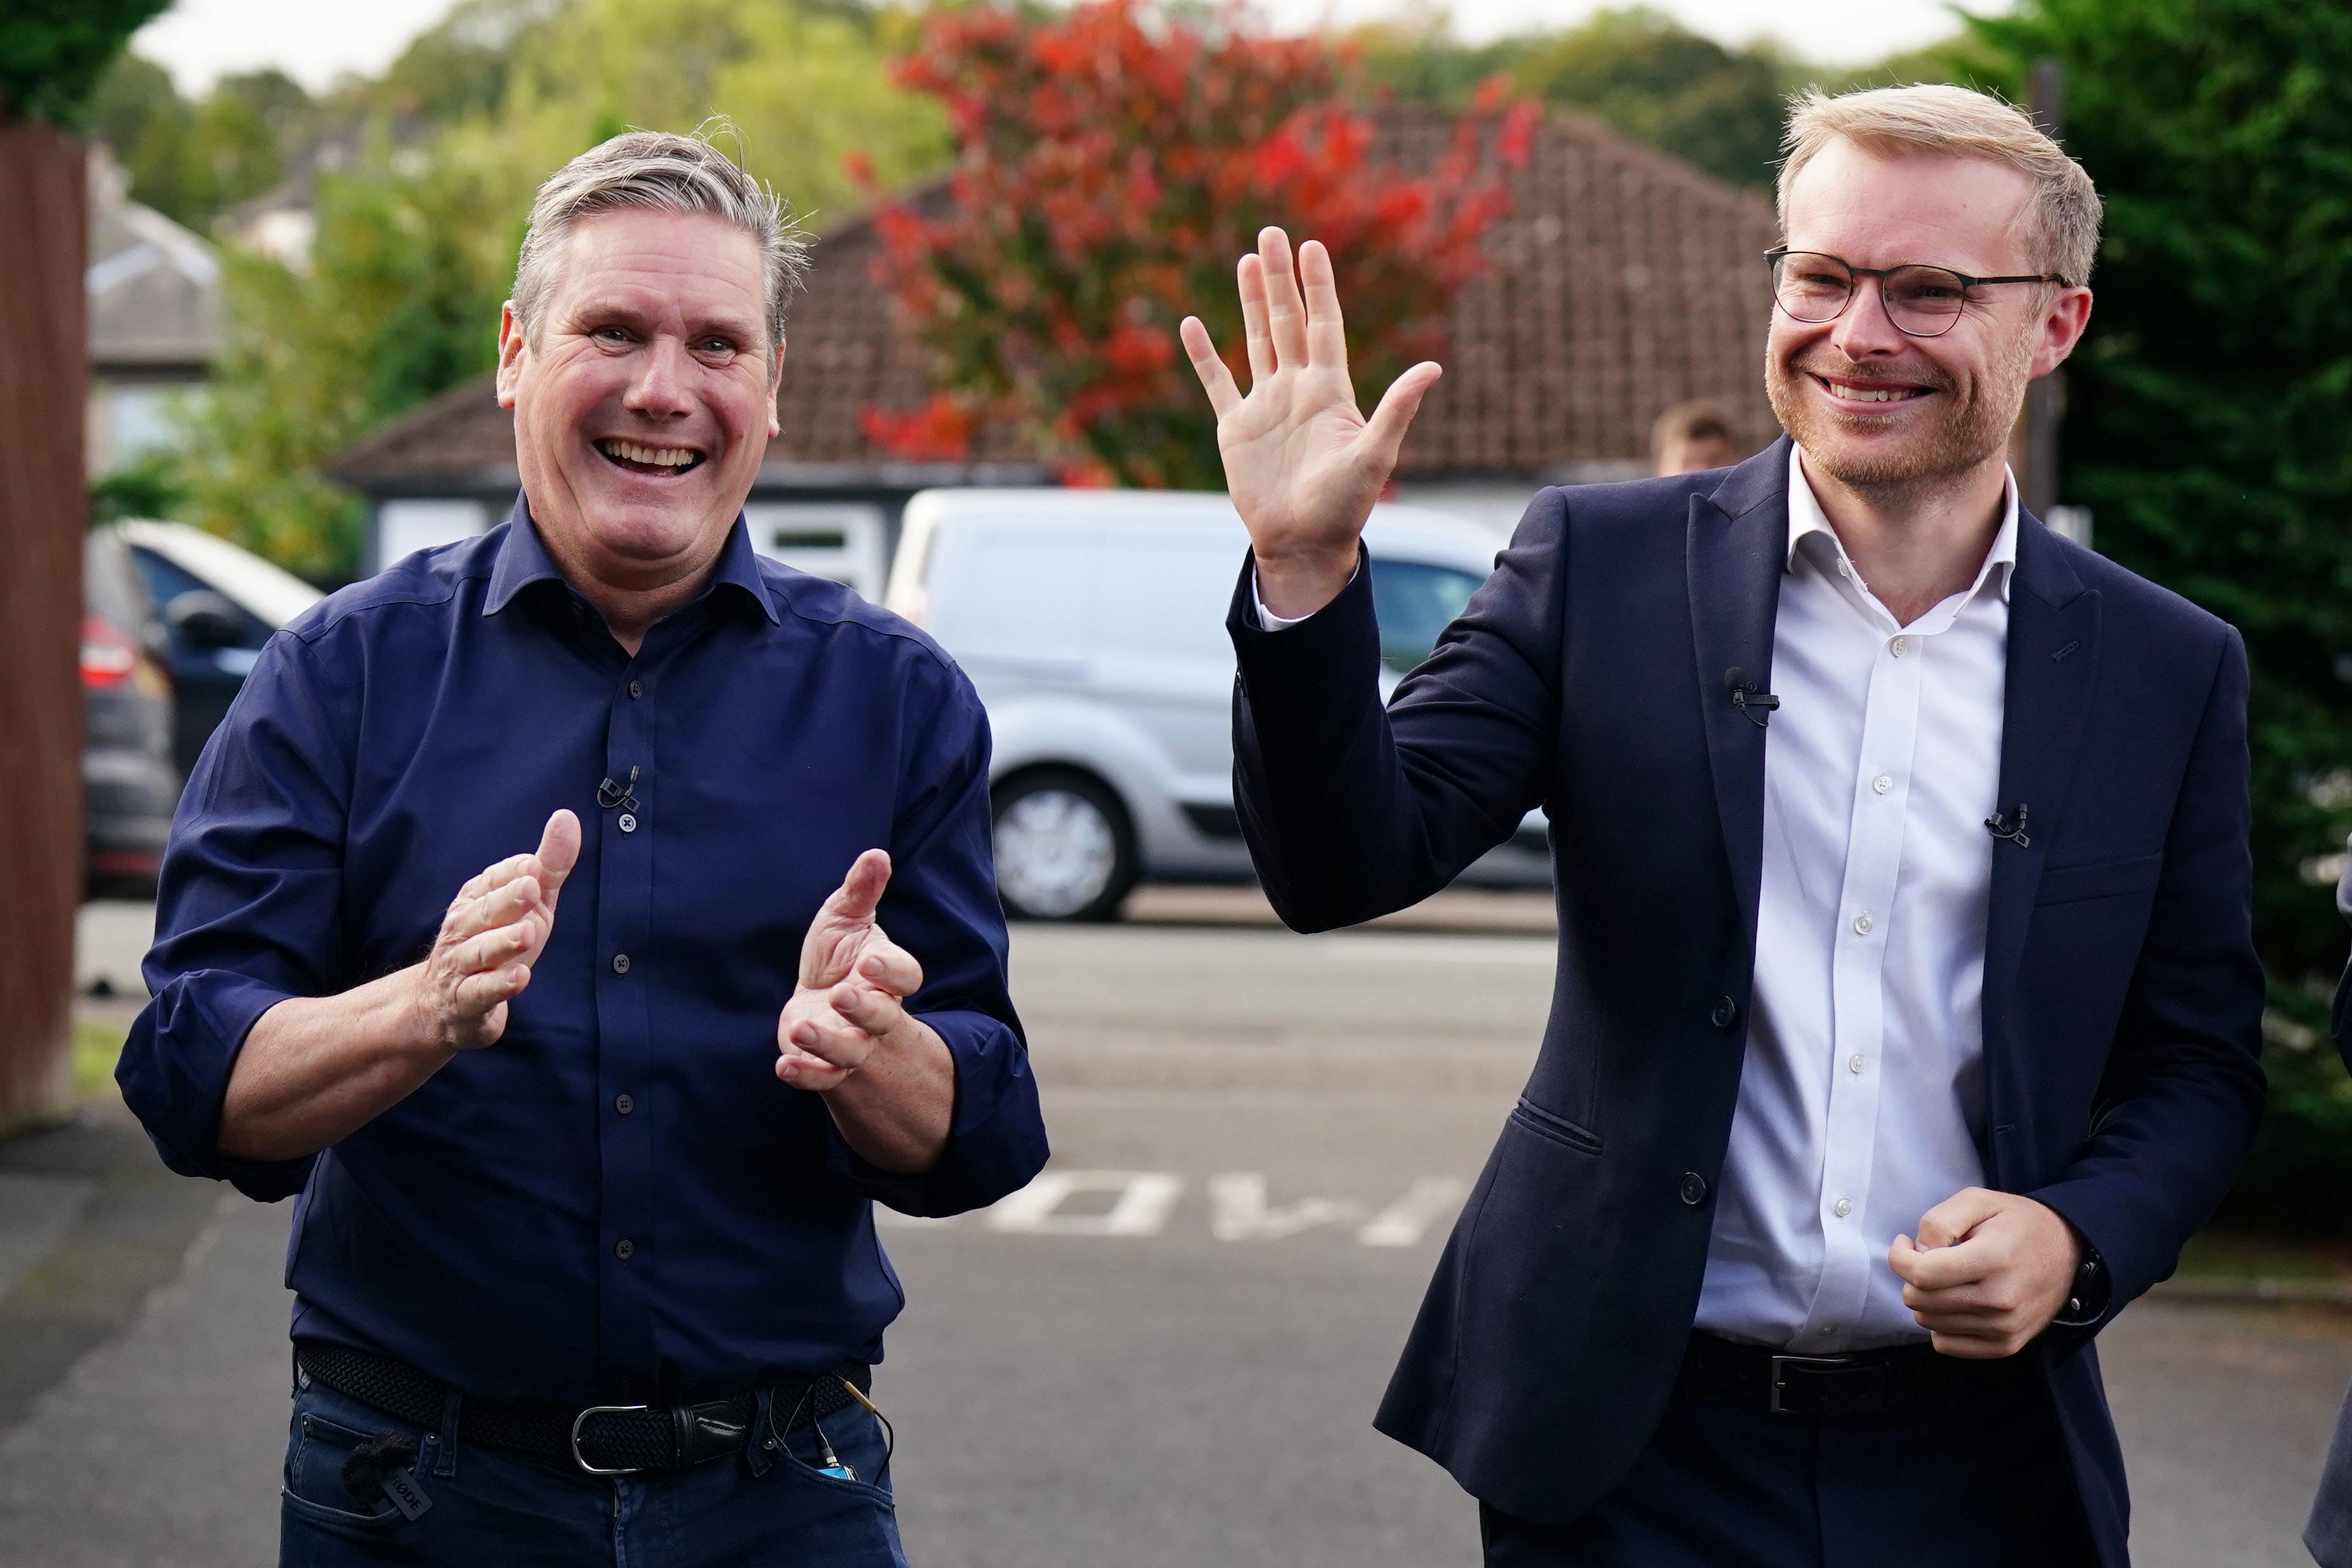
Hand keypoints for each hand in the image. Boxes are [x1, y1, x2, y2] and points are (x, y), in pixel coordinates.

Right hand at [414, 810, 579, 1052]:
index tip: (533, 865)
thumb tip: (567, 817)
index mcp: (476, 900)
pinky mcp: (466, 1003)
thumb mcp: (528, 905)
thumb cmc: (495, 945)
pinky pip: (480, 993)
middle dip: (506, 900)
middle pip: (484, 912)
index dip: (513, 874)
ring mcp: (461, 967)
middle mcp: (463, 930)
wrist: (444, 1006)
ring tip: (528, 933)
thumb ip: (548, 865)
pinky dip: (499, 986)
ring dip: (503, 942)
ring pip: (480, 952)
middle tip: (532, 888)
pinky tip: (520, 977)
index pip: (493, 881)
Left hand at [776, 850, 926, 1091]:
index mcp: (886, 975)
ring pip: (850, 1051)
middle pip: (882, 1018)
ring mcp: (852, 1042)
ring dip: (827, 1043)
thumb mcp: (846, 917)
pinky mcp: (824, 1063)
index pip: (905, 977)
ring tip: (801, 1029)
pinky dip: (805, 1074)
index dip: (891, 972)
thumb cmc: (838, 954)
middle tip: (841, 995)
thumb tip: (877, 854)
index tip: (868, 963)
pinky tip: (784, 1065)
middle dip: (864, 1009)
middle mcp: (876, 1013)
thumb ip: (862, 890)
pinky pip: (822, 1076)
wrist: (817, 998)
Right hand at [1178, 227, 1442, 618]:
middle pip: (1288, 321)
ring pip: (1257, 340)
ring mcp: (1265, 406)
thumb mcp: (1374, 454)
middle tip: (1272, 234)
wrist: (1303, 543)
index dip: (1318, 286)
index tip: (1313, 247)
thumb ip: (1397, 408)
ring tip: (1246, 261)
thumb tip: (1433, 368)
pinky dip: (1204, 356)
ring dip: (1250, 302)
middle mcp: (1297, 389)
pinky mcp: (1236, 429)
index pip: (1324, 324)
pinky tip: (1192, 326)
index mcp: (1329, 389)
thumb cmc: (1344, 506)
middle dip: (1279, 279)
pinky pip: (1217, 383)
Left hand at [1889, 1187, 2081, 1358]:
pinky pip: (1945, 1344)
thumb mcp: (1977, 1201)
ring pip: (1927, 1321)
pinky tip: (1956, 1300)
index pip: (1923, 1274)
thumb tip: (1917, 1253)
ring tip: (1948, 1276)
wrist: (2068, 1252)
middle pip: (1920, 1300)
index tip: (1906, 1242)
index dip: (1900, 1257)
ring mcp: (2005, 1328)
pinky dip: (1940, 1323)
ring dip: (1926, 1298)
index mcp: (1994, 1259)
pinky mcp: (2006, 1346)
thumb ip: (1938, 1222)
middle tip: (1929, 1258)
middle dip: (1911, 1276)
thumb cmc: (2016, 1223)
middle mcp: (2001, 1300)